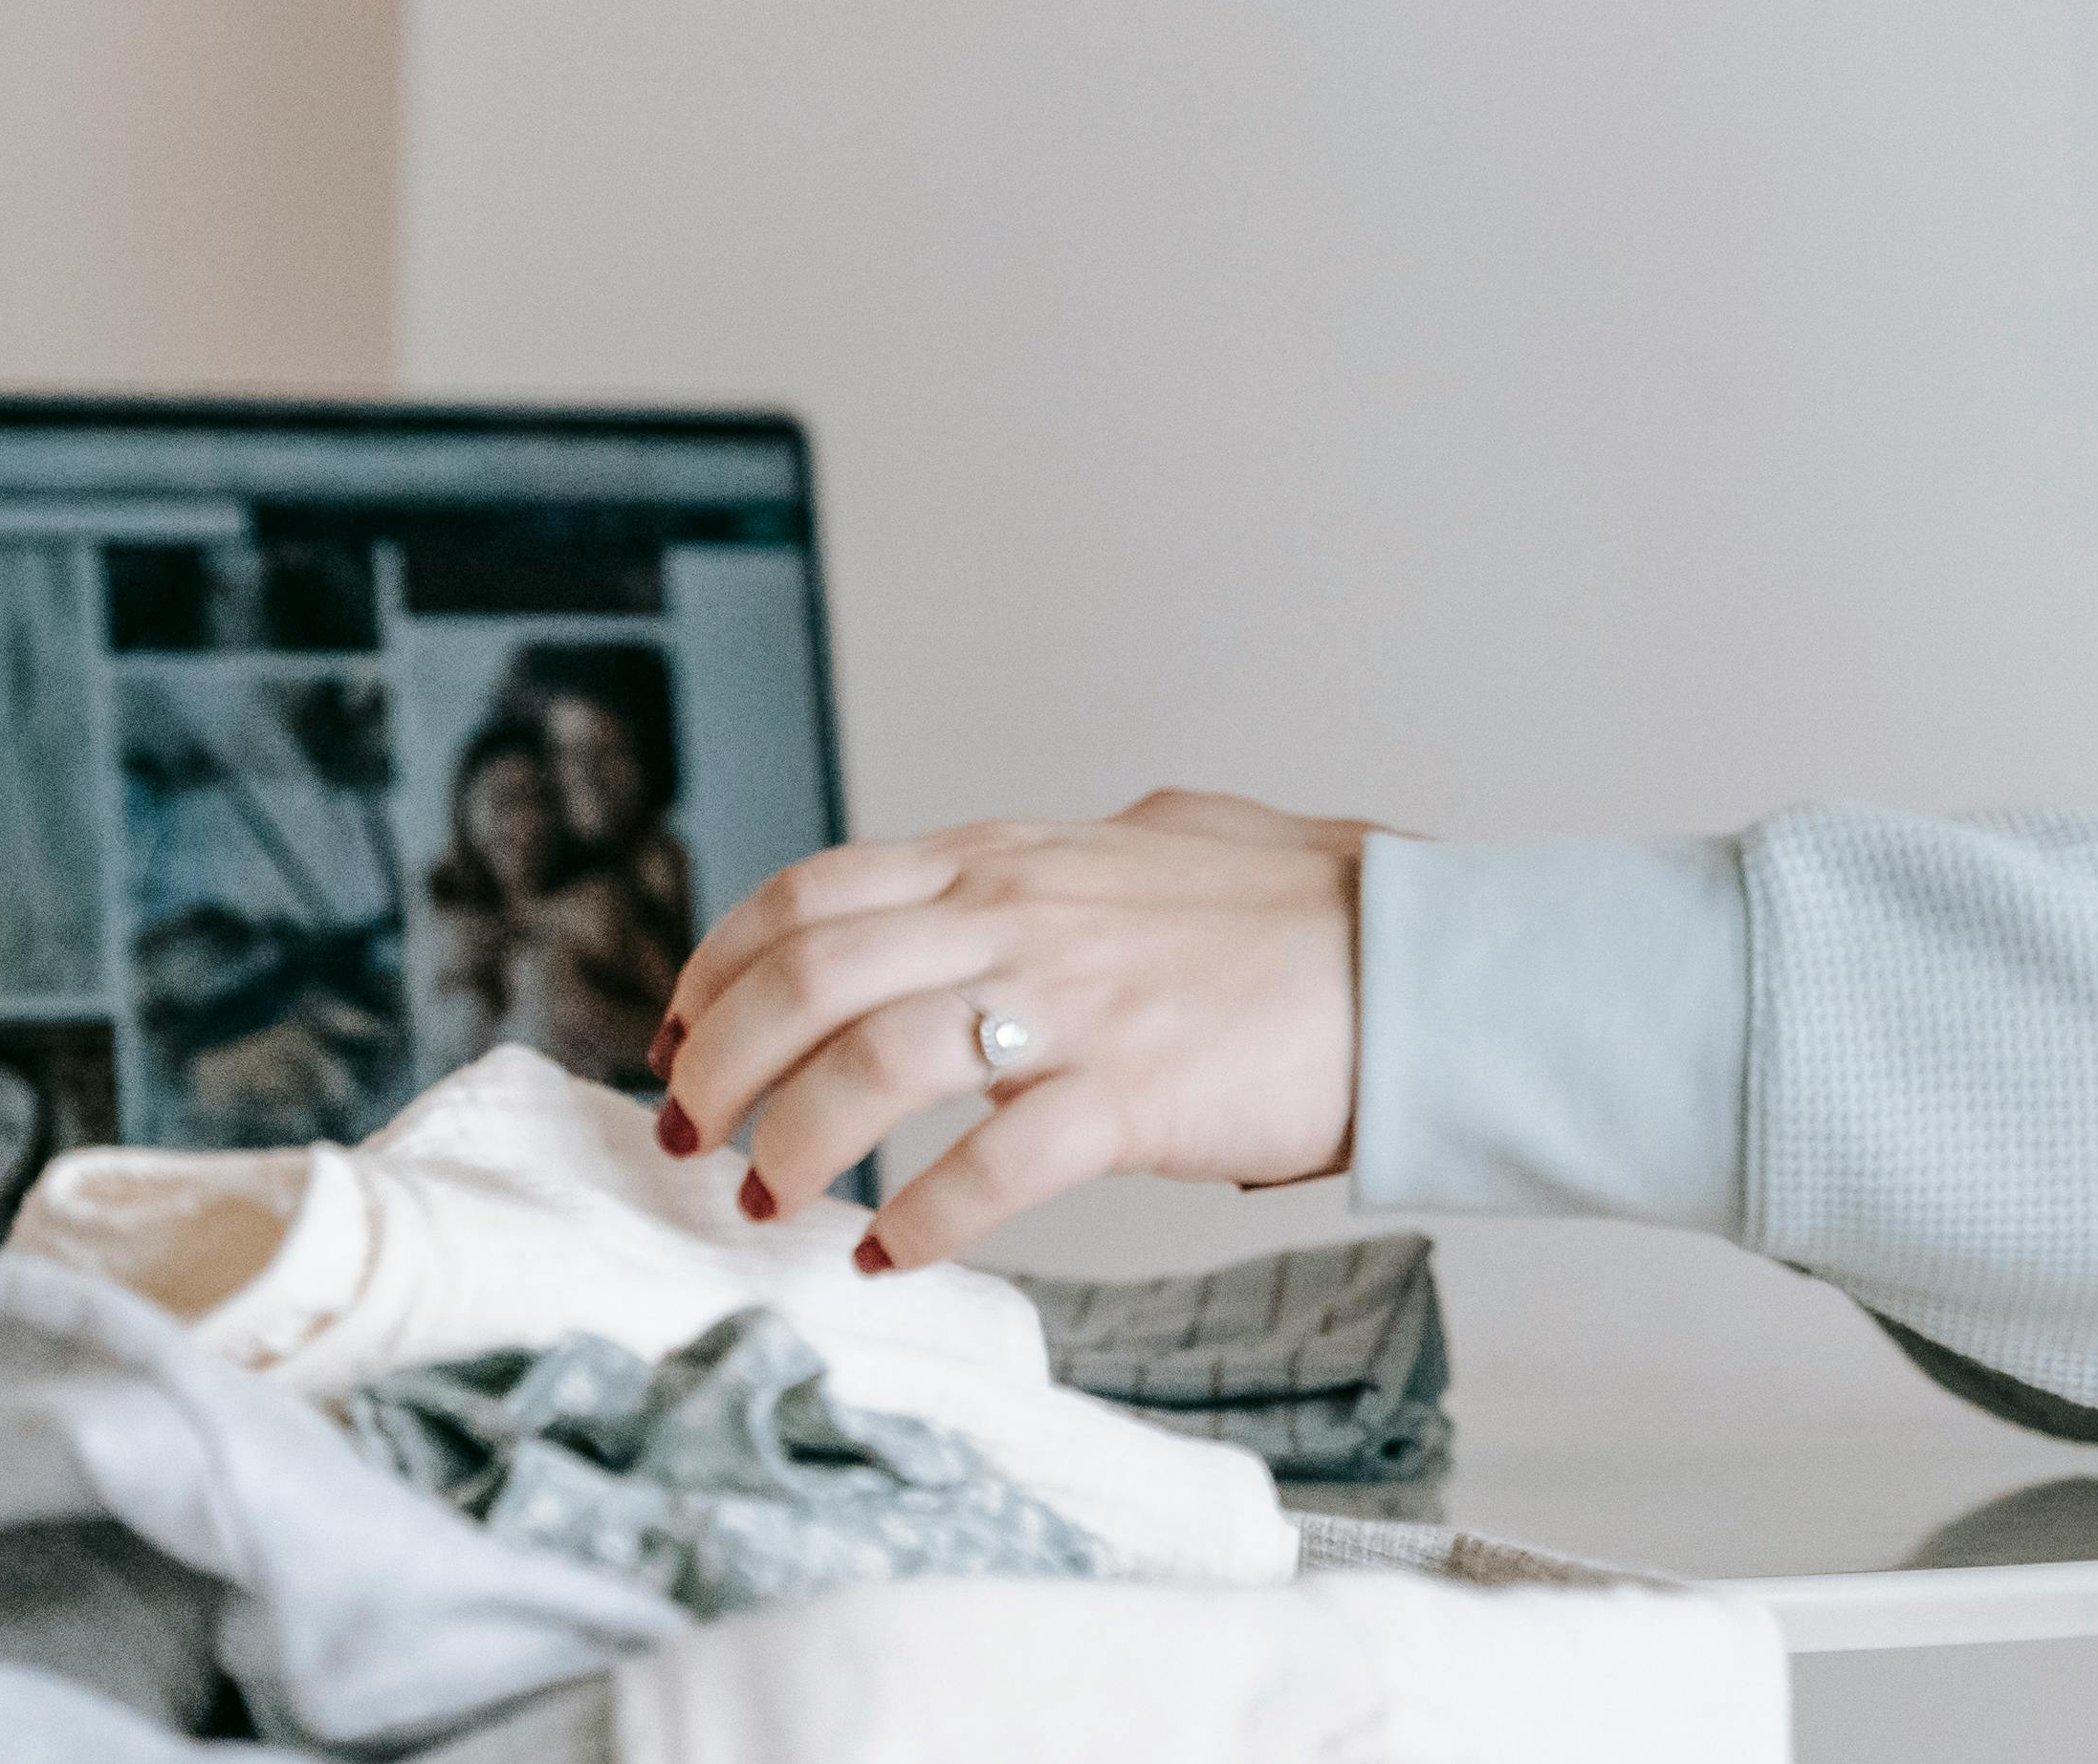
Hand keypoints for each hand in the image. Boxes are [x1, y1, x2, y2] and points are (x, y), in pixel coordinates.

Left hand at [652, 791, 1372, 1270]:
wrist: (1420, 962)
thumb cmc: (1303, 911)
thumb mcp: (1159, 842)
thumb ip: (1069, 857)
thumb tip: (1015, 866)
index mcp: (1013, 859)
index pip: (814, 893)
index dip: (719, 965)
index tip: (676, 1032)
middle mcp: (1022, 913)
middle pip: (808, 975)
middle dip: (718, 1061)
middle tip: (686, 1135)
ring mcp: (1076, 1000)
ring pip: (870, 1061)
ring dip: (793, 1140)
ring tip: (765, 1198)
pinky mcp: (1134, 1091)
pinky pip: (992, 1164)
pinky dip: (920, 1218)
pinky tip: (888, 1254)